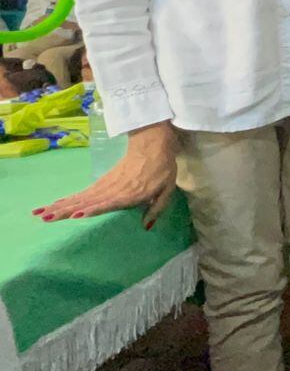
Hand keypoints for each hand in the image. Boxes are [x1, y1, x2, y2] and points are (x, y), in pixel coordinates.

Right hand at [33, 121, 178, 228]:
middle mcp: (115, 190)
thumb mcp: (167, 189)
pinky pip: (84, 192)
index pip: (109, 202)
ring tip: (42, 214)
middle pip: (87, 201)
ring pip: (81, 197)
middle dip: (66, 210)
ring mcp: (106, 184)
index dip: (94, 209)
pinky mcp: (102, 181)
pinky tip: (56, 205)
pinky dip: (69, 199)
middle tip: (45, 218)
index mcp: (132, 193)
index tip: (77, 214)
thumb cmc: (162, 169)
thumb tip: (145, 227)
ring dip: (61, 206)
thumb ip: (157, 208)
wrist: (152, 144)